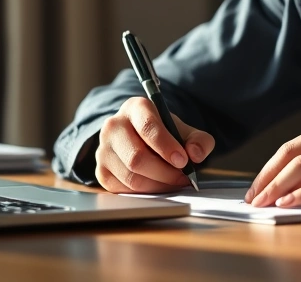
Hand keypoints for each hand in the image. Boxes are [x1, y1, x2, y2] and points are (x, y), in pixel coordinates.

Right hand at [94, 96, 214, 192]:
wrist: (140, 138)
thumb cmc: (163, 133)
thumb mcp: (184, 130)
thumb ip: (199, 140)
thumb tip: (196, 154)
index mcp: (135, 108)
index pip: (148, 127)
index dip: (166, 146)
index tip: (183, 161)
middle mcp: (113, 126)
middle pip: (137, 157)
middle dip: (165, 172)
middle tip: (183, 177)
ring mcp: (103, 149)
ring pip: (131, 177)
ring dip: (157, 185)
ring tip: (173, 182)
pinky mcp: (101, 170)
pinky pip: (124, 190)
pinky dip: (145, 192)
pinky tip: (157, 185)